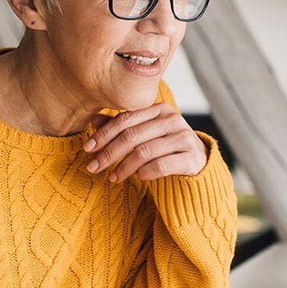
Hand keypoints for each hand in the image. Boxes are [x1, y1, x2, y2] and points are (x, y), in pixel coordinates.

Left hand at [84, 103, 206, 182]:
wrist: (199, 164)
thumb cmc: (165, 148)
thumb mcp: (144, 135)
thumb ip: (122, 127)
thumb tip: (93, 121)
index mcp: (159, 109)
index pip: (125, 119)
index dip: (104, 134)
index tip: (87, 148)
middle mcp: (173, 120)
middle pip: (132, 135)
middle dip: (109, 153)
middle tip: (93, 167)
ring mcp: (184, 138)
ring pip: (144, 151)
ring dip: (124, 167)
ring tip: (113, 177)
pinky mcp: (192, 158)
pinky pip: (161, 165)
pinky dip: (144, 173)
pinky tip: (137, 178)